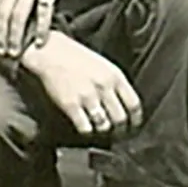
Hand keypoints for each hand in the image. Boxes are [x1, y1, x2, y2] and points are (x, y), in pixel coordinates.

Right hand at [20, 34, 141, 140]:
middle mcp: (104, 87)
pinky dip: (87, 130)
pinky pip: (85, 127)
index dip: (136, 119)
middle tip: (118, 133)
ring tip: (101, 130)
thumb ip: (116, 84)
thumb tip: (125, 105)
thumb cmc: (78, 58)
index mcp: (115, 76)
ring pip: (104, 125)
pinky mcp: (71, 105)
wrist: (51, 52)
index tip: (133, 125)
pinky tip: (86, 127)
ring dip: (103, 130)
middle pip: (120, 118)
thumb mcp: (105, 65)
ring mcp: (87, 97)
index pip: (134, 104)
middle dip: (121, 129)